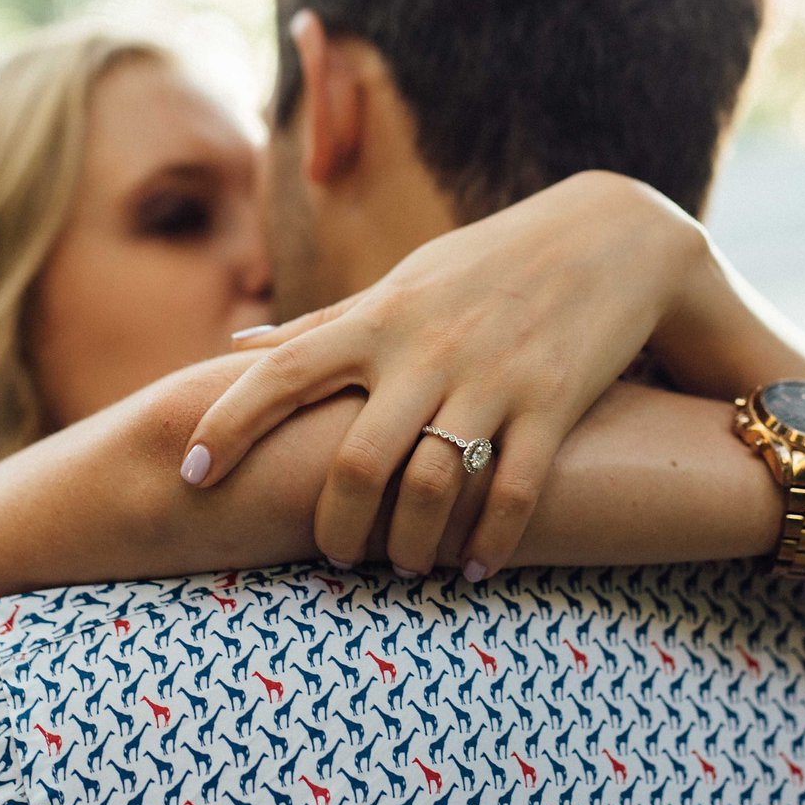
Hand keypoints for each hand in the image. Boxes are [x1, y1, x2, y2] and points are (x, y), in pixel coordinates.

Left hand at [178, 171, 708, 577]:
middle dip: (335, 526)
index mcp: (380, 318)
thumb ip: (323, 324)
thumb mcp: (404, 282)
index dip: (228, 425)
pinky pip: (513, 492)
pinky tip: (473, 568)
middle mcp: (428, 349)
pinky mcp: (554, 403)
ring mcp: (493, 378)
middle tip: (332, 558)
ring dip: (410, 546)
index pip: (281, 372)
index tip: (191, 473)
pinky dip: (489, 542)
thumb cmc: (487, 263)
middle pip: (357, 460)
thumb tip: (237, 348)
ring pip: (432, 487)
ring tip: (405, 568)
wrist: (613, 235)